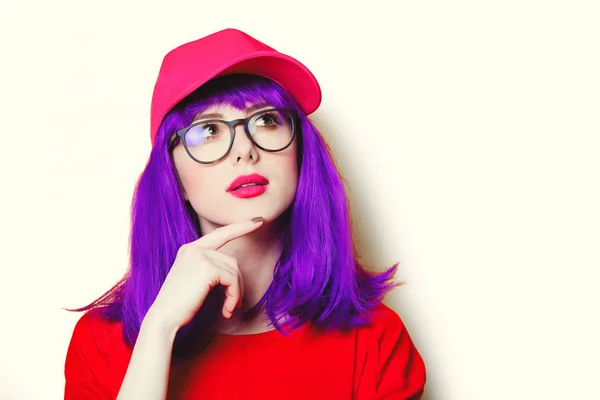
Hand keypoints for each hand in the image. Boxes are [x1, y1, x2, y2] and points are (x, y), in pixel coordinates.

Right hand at [145, 217, 263, 331]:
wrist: (163, 318)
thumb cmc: (179, 305)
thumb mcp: (194, 280)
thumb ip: (210, 269)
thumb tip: (234, 272)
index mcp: (190, 249)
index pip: (220, 234)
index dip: (240, 227)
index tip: (258, 220)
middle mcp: (194, 248)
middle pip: (231, 261)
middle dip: (237, 283)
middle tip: (236, 303)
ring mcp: (200, 256)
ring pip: (234, 272)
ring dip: (236, 293)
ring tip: (229, 309)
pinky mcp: (207, 268)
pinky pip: (232, 280)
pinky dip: (234, 297)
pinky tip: (226, 310)